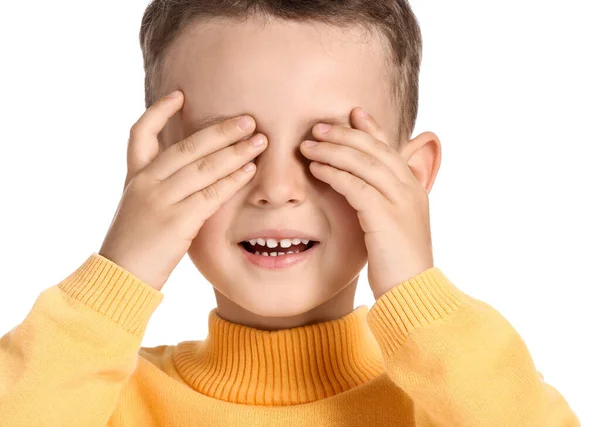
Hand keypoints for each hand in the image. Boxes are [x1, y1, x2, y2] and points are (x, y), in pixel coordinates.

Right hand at [99, 91, 267, 290]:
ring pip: (203, 167)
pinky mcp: (176, 221)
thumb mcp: (138, 208)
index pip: (140, 133)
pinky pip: (211, 195)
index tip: (180, 94)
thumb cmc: (134, 246)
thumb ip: (159, 187)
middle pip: (187, 146)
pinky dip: (233, 180)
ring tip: (260, 141)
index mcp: (135, 177)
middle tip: (249, 120)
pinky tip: (250, 171)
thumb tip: (191, 172)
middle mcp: (146, 182)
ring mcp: (160, 200)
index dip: (160, 111)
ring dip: (235, 152)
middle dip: (221, 131)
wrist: (120, 277)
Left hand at [300, 107, 433, 299]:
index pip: (390, 148)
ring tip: (308, 145)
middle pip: (374, 149)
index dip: (370, 128)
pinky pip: (355, 186)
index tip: (352, 112)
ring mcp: (399, 201)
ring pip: (363, 163)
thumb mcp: (394, 225)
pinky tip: (316, 169)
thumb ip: (383, 202)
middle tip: (317, 127)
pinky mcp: (384, 216)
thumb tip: (363, 190)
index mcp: (413, 187)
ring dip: (332, 151)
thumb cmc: (398, 261)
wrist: (413, 290)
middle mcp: (409, 188)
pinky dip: (334, 174)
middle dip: (343, 134)